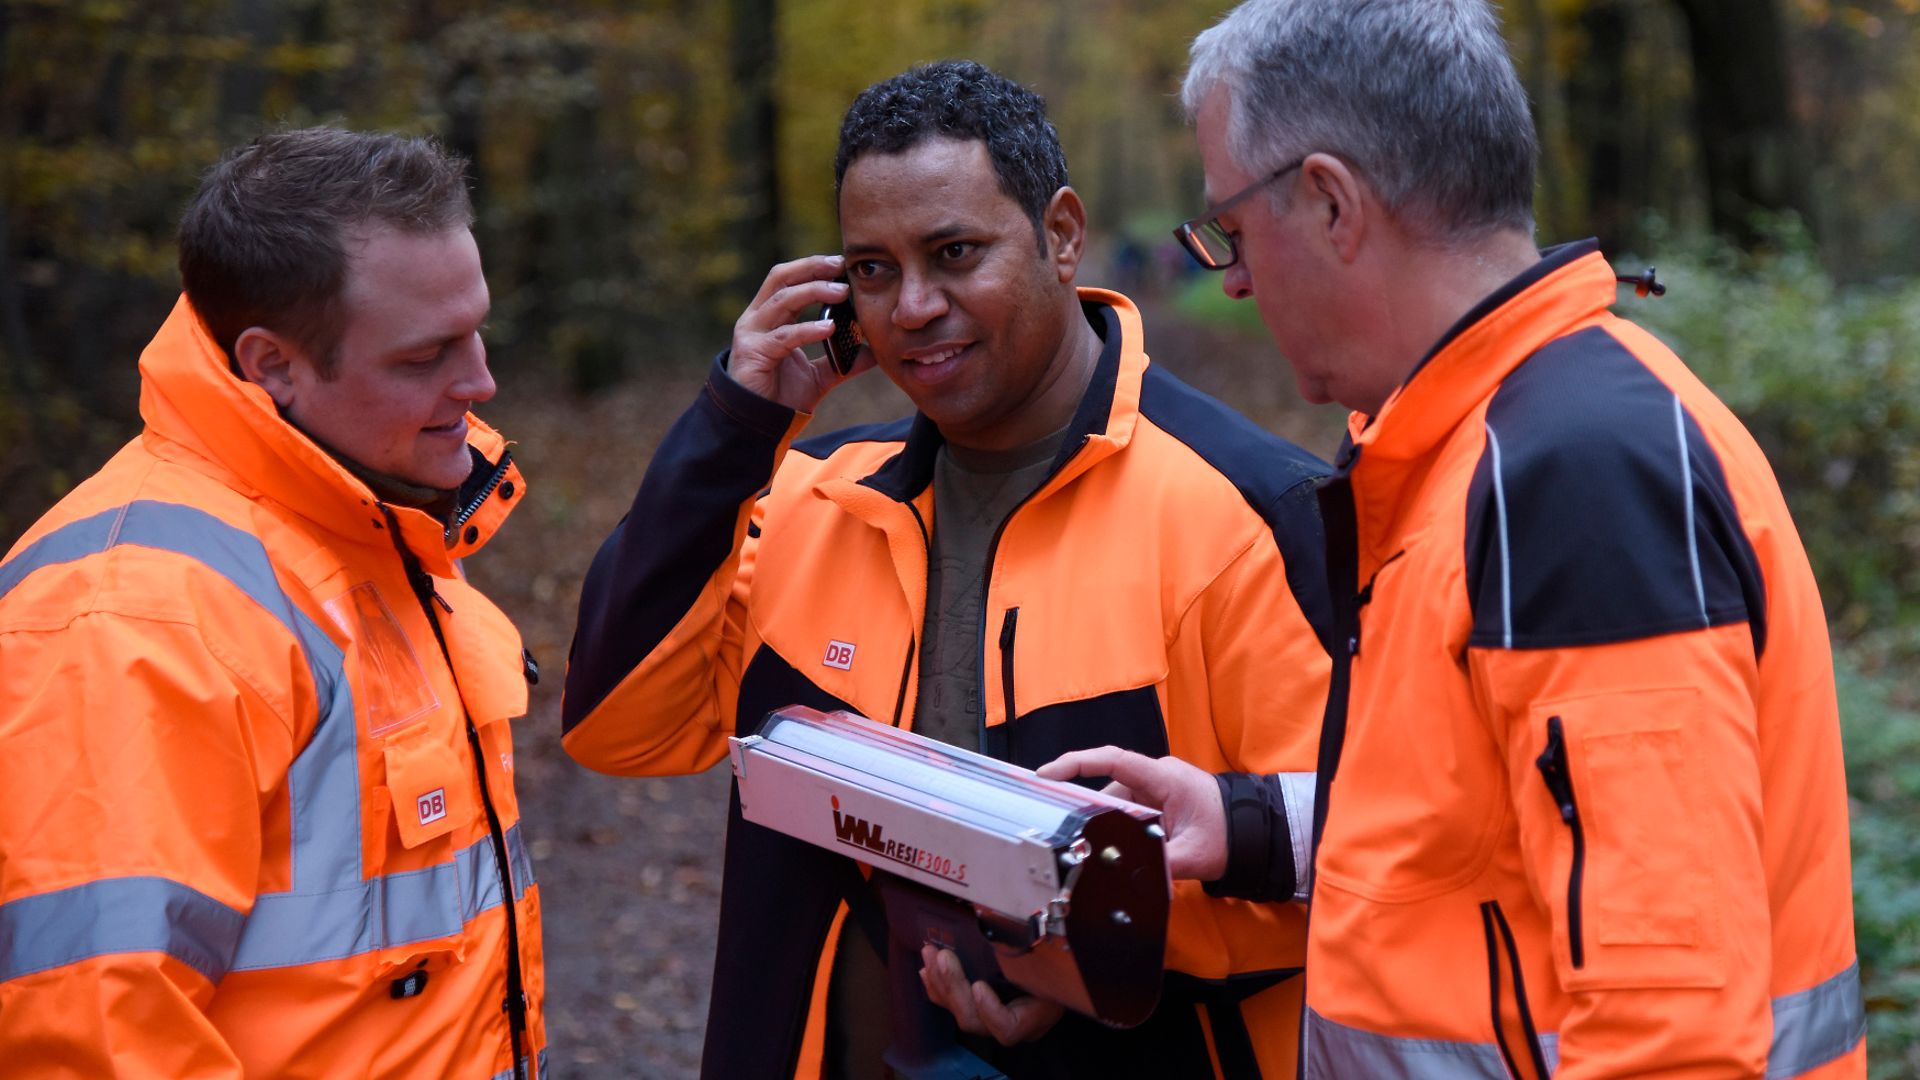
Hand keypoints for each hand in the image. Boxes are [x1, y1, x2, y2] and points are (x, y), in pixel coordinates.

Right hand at [728, 254, 873, 411]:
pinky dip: (807, 330)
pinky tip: (829, 328)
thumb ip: (842, 361)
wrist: (759, 426)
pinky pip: (784, 336)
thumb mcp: (819, 375)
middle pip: (781, 278)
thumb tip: (874, 353)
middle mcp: (757, 319)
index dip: (813, 267)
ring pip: (783, 300)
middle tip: (841, 266)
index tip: (842, 264)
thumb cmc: (782, 396)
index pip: (789, 279)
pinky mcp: (753, 354)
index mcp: (769, 317)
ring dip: (813, 291)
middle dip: (812, 268)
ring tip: (841, 292)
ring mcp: (752, 334)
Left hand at [917, 945, 1063, 1045]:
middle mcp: (1013, 1021)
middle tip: (944, 957)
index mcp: (1036, 1013)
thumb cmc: (1065, 959)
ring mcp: (993, 1017)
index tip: (980, 986)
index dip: (991, 1012)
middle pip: (976, 1020)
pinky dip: (937, 987)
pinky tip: (928, 968)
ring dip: (942, 983)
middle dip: (955, 988)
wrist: (1064, 967)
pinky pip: (953, 1004)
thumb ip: (1045, 949)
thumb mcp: (1060, 956)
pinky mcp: (978, 1006)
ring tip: (931, 954)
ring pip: (960, 1012)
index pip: (1008, 1027)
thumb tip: (1034, 919)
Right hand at [1037, 747, 1227, 881]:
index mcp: (1165, 778)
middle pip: (1109, 788)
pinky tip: (1123, 850)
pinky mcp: (1160, 801)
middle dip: (1090, 812)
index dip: (1076, 764)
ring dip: (1111, 826)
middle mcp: (1158, 776)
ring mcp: (1158, 788)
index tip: (1047, 774)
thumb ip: (1158, 866)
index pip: (1113, 760)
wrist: (1258, 832)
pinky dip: (1123, 829)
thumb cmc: (1232, 835)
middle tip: (1070, 834)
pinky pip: (1131, 810)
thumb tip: (1131, 879)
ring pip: (1118, 803)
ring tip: (1106, 852)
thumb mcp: (1193, 856)